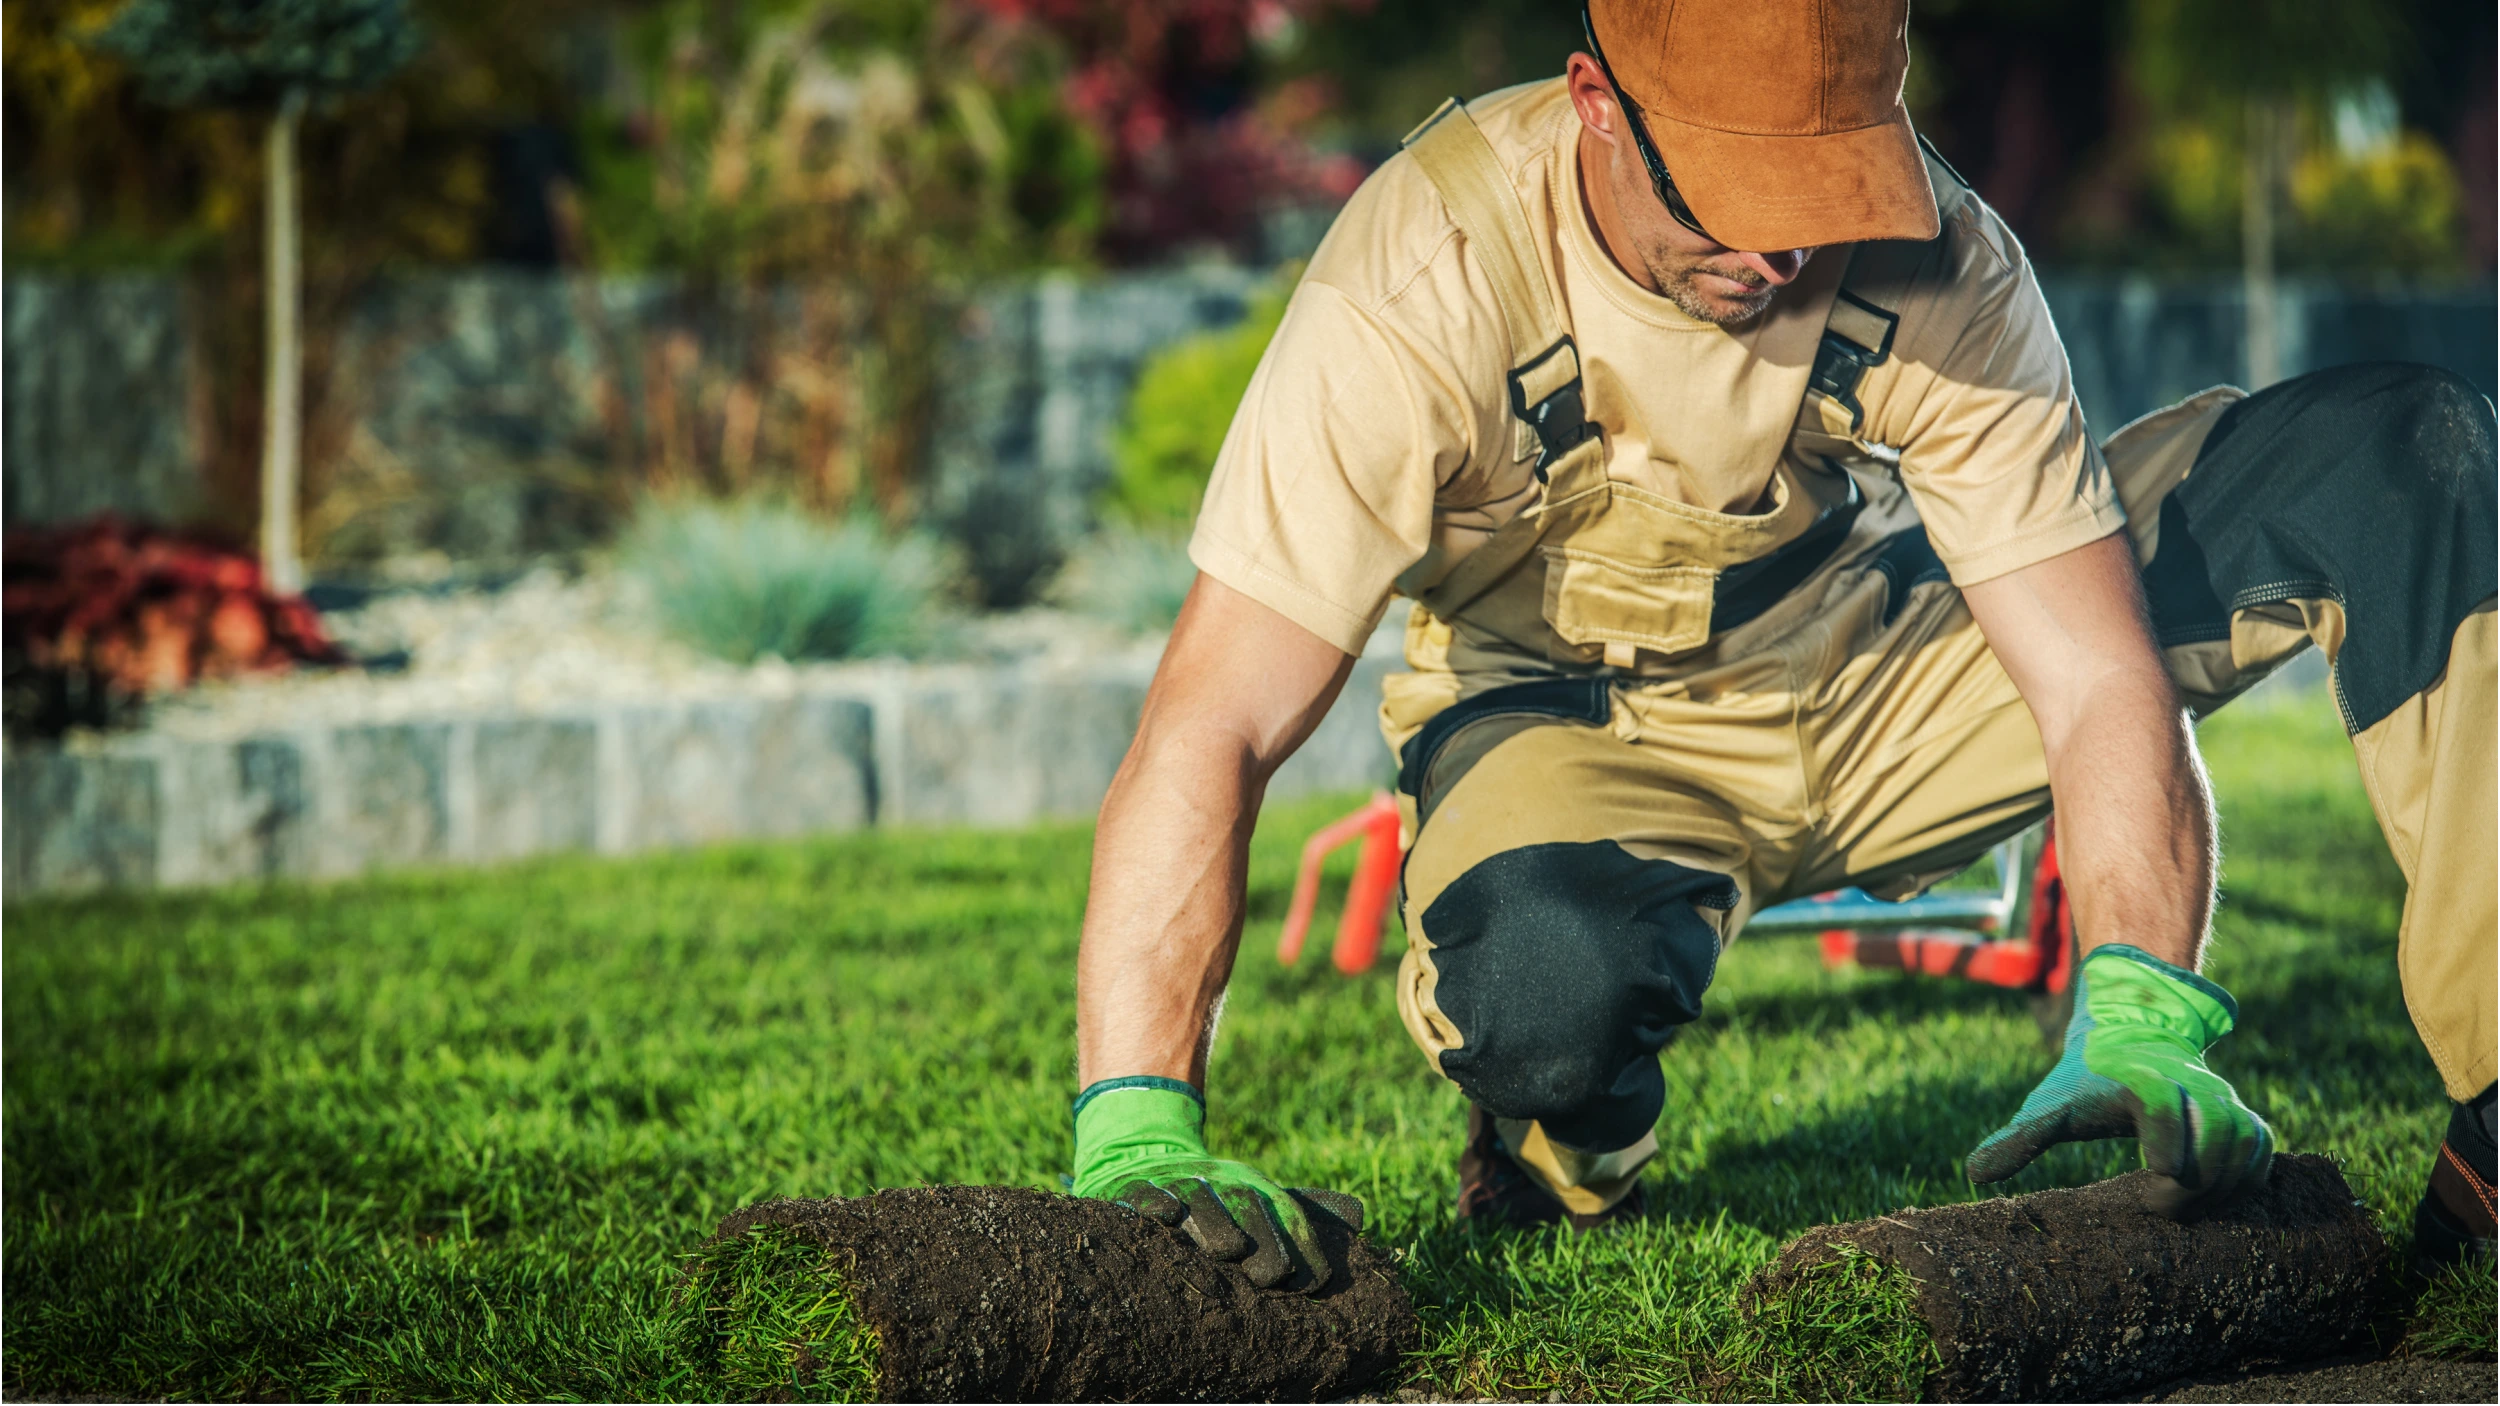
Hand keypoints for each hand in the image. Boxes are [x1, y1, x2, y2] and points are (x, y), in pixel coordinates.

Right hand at [1071, 1078, 1361, 1288]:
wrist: (1145, 1156)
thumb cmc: (1216, 1195)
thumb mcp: (1260, 1196)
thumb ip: (1307, 1210)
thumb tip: (1361, 1215)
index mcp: (1254, 1187)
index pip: (1285, 1216)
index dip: (1301, 1247)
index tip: (1311, 1284)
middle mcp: (1219, 1181)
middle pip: (1245, 1207)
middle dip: (1261, 1241)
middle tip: (1270, 1277)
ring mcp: (1176, 1183)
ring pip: (1198, 1200)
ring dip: (1212, 1223)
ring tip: (1227, 1250)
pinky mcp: (1134, 1188)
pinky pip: (1144, 1193)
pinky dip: (1155, 1203)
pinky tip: (1165, 1216)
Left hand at [1967, 944, 2272, 1215]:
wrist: (2131, 1037)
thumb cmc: (2085, 1081)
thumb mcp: (2049, 1105)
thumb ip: (2018, 1139)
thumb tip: (1974, 1173)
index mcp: (2139, 1079)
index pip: (2160, 1102)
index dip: (2165, 1136)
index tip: (2157, 1171)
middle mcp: (2189, 1085)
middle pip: (2212, 1133)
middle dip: (2191, 1180)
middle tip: (2158, 1207)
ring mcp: (2221, 1099)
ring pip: (2244, 1143)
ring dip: (2221, 1184)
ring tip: (2184, 1207)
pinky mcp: (2241, 1115)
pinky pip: (2262, 1148)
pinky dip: (2247, 1177)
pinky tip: (2215, 1199)